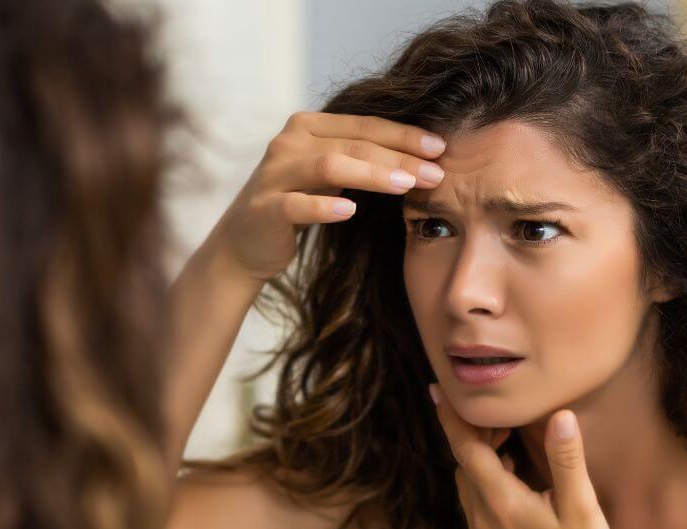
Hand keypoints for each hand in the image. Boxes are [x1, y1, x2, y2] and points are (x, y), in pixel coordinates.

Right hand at [208, 112, 447, 281]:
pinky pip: (296, 204)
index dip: (404, 134)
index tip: (441, 147)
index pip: (364, 125)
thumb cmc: (297, 205)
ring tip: (406, 185)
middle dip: (398, 156)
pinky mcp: (264, 209)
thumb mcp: (330, 176)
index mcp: (307, 127)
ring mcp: (273, 175)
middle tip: (436, 172)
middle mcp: (288, 143)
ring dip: (371, 174)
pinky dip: (324, 206)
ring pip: (328, 165)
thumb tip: (424, 158)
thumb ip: (362, 160)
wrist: (244, 244)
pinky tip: (350, 211)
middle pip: (352, 143)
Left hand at [429, 383, 617, 528]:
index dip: (449, 418)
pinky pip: (475, 504)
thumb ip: (567, 461)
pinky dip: (485, 481)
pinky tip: (514, 479)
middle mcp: (481, 518)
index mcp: (501, 503)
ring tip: (509, 441)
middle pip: (463, 463)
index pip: (465, 449)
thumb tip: (560, 416)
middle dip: (475, 434)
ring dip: (480, 459)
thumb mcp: (582, 510)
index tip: (435, 390)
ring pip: (467, 483)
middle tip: (502, 416)